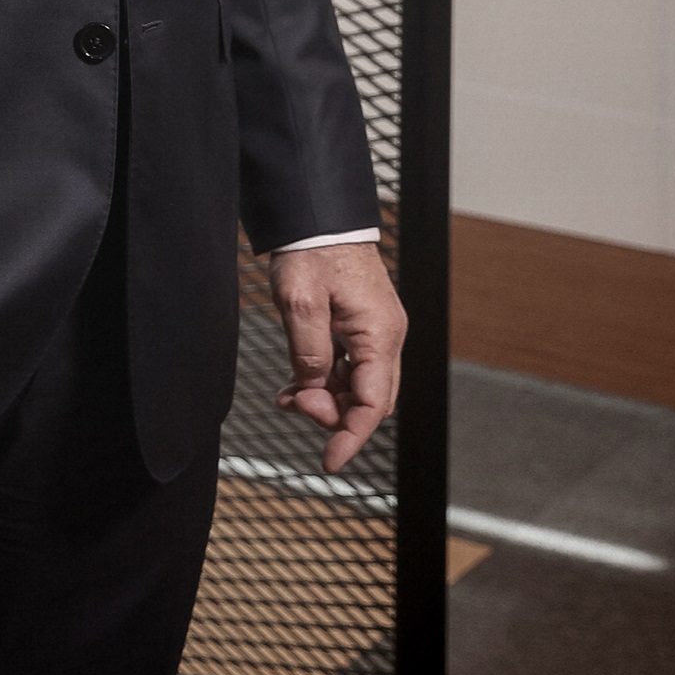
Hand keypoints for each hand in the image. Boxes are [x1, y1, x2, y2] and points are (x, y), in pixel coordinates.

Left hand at [269, 242, 405, 473]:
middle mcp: (385, 335)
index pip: (373, 403)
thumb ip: (309, 354)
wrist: (317, 213)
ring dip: (326, 397)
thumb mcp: (300, 303)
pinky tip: (296, 384)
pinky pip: (349, 365)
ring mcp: (375, 329)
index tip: (329, 461)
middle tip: (295, 406)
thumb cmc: (312, 250)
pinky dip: (325, 379)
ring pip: (358, 384)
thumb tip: (313, 392)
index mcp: (379, 333)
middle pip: (370, 398)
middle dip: (335, 414)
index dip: (350, 436)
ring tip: (288, 397)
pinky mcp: (361, 323)